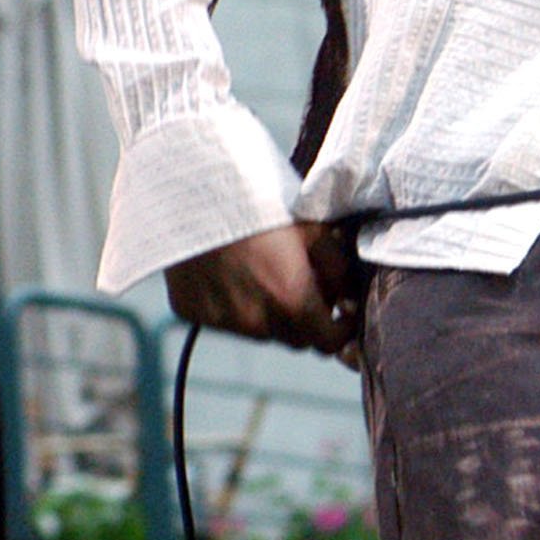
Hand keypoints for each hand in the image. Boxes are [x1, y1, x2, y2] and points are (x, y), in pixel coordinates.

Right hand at [163, 224, 356, 358]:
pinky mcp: (192, 312)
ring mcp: (221, 321)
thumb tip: (346, 296)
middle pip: (295, 339)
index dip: (341, 331)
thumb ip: (337, 269)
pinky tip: (231, 275)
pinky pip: (224, 321)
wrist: (196, 196)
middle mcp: (256, 320)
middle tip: (304, 289)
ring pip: (259, 332)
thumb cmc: (263, 207)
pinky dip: (234, 308)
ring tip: (264, 276)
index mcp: (291, 299)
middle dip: (306, 321)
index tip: (343, 315)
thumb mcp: (315, 229)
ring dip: (270, 316)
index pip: (328, 342)